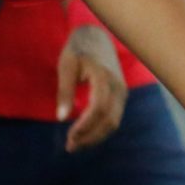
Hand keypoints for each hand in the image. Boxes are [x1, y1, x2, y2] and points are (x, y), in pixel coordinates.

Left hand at [56, 24, 126, 151]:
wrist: (97, 37)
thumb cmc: (78, 50)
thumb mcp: (66, 66)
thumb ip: (65, 91)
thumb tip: (61, 118)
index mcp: (103, 76)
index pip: (99, 107)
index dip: (86, 125)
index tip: (69, 136)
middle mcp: (118, 86)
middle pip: (109, 120)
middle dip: (90, 137)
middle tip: (70, 146)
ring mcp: (122, 92)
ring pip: (114, 122)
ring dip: (95, 136)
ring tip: (76, 144)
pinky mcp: (121, 96)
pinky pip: (114, 118)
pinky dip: (100, 130)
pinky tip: (85, 134)